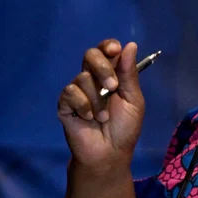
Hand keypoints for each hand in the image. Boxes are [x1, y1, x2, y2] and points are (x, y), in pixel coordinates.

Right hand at [57, 39, 145, 170]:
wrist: (110, 153)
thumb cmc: (125, 128)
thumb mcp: (133, 100)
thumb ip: (129, 74)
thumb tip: (130, 45)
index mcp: (112, 75)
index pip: (106, 51)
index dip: (108, 46)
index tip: (115, 50)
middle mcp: (93, 79)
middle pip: (90, 55)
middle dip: (102, 68)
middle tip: (112, 87)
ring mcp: (78, 90)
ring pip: (83, 77)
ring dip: (97, 99)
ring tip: (103, 117)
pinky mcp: (65, 103)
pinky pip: (70, 92)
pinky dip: (83, 105)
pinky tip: (88, 118)